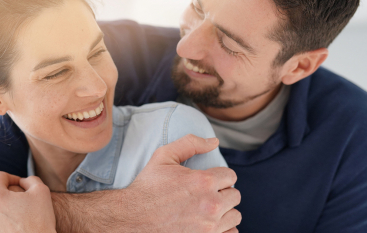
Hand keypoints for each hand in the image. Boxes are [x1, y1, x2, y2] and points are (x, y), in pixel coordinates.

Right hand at [123, 134, 241, 232]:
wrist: (131, 218)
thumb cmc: (147, 187)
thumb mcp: (164, 157)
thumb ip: (190, 143)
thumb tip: (214, 141)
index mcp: (204, 181)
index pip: (231, 176)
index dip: (220, 177)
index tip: (209, 181)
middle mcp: (211, 205)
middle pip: (235, 196)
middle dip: (223, 193)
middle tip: (207, 195)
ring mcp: (209, 227)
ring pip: (234, 216)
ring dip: (224, 211)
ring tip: (208, 210)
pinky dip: (223, 229)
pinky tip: (210, 224)